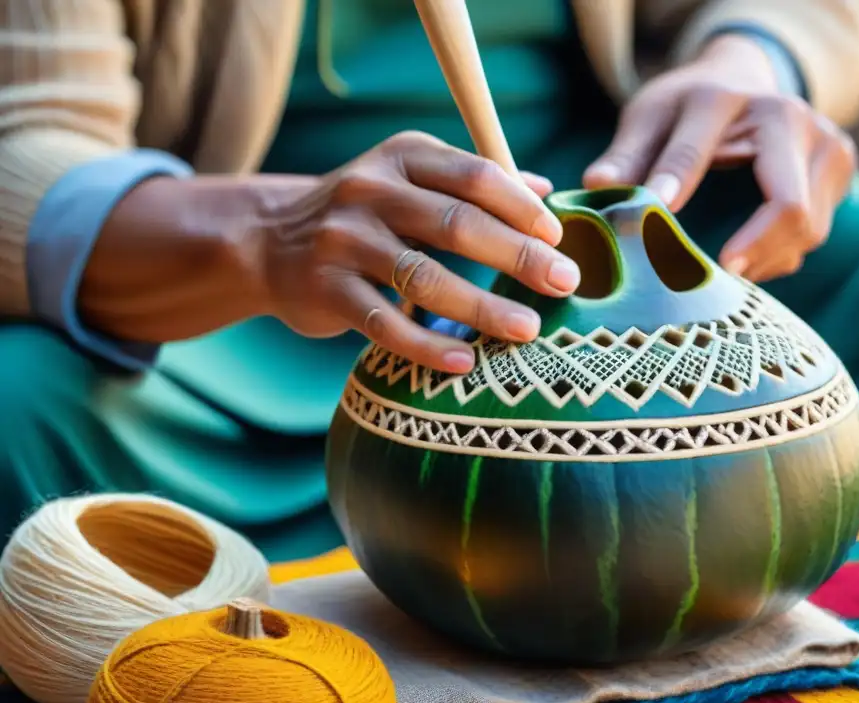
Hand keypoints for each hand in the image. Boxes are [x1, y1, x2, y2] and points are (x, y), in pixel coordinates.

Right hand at [253, 131, 578, 373]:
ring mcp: (344, 241)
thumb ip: (472, 184)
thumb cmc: (365, 216)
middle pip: (456, 224)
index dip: (521, 207)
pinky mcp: (325, 289)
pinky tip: (464, 362)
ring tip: (527, 329)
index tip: (559, 240)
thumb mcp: (410, 179)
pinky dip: (426, 345)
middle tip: (564, 283)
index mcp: (403, 158)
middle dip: (517, 255)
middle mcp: (371, 191)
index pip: (474, 175)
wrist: (268, 241)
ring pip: (423, 277)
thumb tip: (546, 190)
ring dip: (482, 306)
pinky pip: (384, 323)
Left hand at [584, 35, 856, 282]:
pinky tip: (744, 256)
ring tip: (724, 271)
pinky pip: (811, 235)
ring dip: (764, 260)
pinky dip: (777, 256)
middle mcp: (791, 117)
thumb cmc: (686, 110)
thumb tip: (597, 187)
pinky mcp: (840, 174)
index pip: (696, 154)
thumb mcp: (649, 118)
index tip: (651, 232)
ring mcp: (827, 145)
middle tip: (715, 281)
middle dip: (751, 253)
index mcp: (727, 99)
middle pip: (788, 208)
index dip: (675, 192)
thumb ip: (626, 155)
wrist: (743, 85)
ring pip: (807, 230)